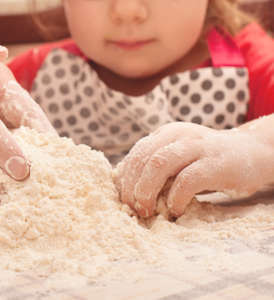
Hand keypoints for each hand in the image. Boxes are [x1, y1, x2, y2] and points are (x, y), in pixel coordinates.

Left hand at [115, 121, 273, 218]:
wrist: (253, 153)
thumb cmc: (208, 163)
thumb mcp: (179, 160)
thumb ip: (156, 168)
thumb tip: (128, 192)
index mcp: (166, 134)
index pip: (136, 153)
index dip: (126, 179)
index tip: (125, 200)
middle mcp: (178, 135)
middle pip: (142, 158)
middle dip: (132, 187)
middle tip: (134, 209)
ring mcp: (198, 146)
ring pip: (158, 164)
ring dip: (146, 190)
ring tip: (147, 210)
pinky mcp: (215, 163)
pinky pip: (186, 180)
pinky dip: (175, 198)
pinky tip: (176, 210)